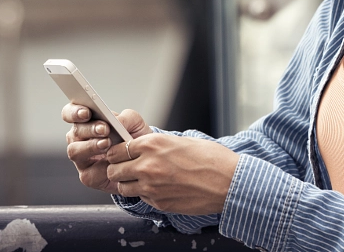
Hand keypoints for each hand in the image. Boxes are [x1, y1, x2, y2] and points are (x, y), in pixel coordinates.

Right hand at [63, 105, 152, 193]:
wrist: (142, 160)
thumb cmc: (133, 137)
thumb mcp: (134, 123)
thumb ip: (125, 118)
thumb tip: (115, 121)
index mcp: (85, 121)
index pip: (69, 113)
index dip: (74, 112)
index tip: (86, 112)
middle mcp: (79, 139)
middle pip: (74, 132)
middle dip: (89, 129)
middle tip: (104, 129)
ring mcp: (81, 158)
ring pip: (75, 151)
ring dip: (91, 146)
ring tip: (107, 144)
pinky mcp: (88, 176)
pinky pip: (90, 172)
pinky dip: (103, 167)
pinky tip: (113, 163)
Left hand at [104, 133, 239, 214]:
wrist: (229, 182)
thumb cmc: (211, 158)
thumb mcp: (181, 142)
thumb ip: (158, 145)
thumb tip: (142, 148)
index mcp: (153, 145)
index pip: (117, 150)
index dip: (117, 153)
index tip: (121, 154)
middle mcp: (148, 165)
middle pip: (114, 170)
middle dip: (118, 169)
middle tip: (126, 169)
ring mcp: (152, 187)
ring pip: (122, 188)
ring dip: (128, 184)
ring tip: (141, 180)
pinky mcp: (159, 203)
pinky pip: (141, 199)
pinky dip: (145, 194)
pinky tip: (159, 188)